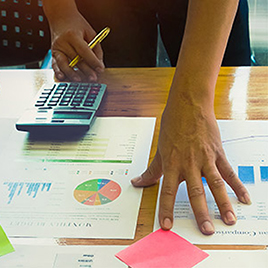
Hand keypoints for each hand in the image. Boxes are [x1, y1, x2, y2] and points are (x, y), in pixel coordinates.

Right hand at [49, 10, 104, 81]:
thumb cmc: (78, 26)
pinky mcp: (53, 53)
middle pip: (75, 59)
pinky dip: (58, 72)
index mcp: (73, 35)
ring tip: (79, 80)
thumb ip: (96, 50)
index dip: (93, 61)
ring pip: (64, 64)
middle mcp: (63, 42)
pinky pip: (55, 65)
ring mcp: (56, 48)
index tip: (100, 69)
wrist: (60, 17)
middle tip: (93, 78)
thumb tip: (99, 65)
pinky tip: (62, 77)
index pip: (84, 51)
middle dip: (85, 70)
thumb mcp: (90, 34)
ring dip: (72, 73)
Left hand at [132, 94, 250, 234]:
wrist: (188, 105)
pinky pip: (229, 172)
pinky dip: (237, 185)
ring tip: (229, 220)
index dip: (166, 209)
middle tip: (206, 230)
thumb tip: (137, 182)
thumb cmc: (173, 125)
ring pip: (215, 184)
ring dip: (223, 204)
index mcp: (172, 164)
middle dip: (200, 213)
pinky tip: (244, 198)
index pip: (167, 191)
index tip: (167, 225)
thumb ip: (151, 170)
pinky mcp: (218, 153)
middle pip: (195, 192)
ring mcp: (205, 159)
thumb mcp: (160, 149)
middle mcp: (189, 164)